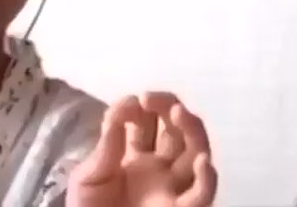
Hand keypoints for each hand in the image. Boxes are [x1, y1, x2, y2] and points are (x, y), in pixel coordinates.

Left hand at [68, 92, 217, 206]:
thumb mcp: (88, 177)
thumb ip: (107, 145)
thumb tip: (125, 104)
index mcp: (136, 158)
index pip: (147, 122)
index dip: (141, 106)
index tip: (132, 101)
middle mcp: (161, 169)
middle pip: (176, 130)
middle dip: (168, 107)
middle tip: (152, 99)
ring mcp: (174, 189)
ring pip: (196, 152)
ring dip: (192, 129)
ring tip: (178, 112)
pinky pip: (202, 196)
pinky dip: (208, 179)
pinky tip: (203, 162)